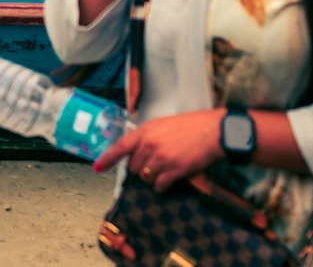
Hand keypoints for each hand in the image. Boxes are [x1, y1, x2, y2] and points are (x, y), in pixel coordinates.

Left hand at [94, 109, 222, 190]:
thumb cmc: (193, 126)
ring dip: (152, 178)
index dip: (107, 159)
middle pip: (133, 166)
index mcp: (146, 130)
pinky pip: (160, 185)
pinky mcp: (174, 169)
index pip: (120, 146)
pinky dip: (162, 187)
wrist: (214, 131)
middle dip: (140, 169)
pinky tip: (168, 182)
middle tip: (154, 166)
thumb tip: (141, 151)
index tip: (98, 167)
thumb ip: (150, 137)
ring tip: (164, 171)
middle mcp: (150, 144)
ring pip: (145, 177)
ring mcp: (161, 157)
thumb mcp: (164, 124)